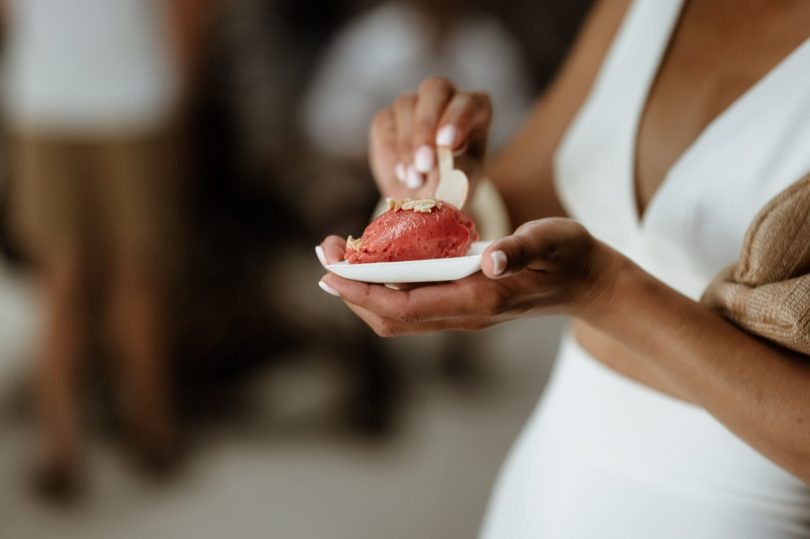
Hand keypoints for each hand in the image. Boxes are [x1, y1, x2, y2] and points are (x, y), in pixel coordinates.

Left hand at [317, 219, 625, 336]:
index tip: (330, 270)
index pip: (406, 305)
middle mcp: (463, 313)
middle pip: (390, 317)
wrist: (587, 283)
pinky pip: (411, 305)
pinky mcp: (461, 304)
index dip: (363, 291)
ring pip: (397, 315)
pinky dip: (383, 288)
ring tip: (338, 256)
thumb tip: (490, 259)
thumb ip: (522, 249)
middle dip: (351, 290)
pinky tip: (373, 262)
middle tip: (325, 252)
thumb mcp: (552, 241)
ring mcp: (461, 313)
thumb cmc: (569, 255)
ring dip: (362, 290)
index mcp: (479, 298)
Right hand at [369, 77, 491, 200]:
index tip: (447, 144)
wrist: (429, 196)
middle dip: (426, 127)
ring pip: (406, 106)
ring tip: (414, 181)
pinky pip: (384, 124)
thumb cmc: (455, 183)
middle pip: (434, 90)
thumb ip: (455, 170)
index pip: (468, 102)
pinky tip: (401, 175)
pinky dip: (391, 152)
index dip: (456, 119)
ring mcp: (414, 103)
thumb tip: (436, 171)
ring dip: (407, 146)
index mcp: (475, 107)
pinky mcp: (387, 117)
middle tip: (424, 165)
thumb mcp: (463, 180)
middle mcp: (445, 97)